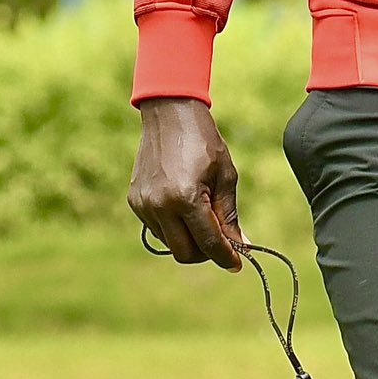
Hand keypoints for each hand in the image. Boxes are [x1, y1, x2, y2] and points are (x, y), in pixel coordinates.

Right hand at [129, 97, 244, 268]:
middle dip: (206, 254)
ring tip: (204, 219)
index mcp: (186, 198)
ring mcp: (143, 205)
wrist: (170, 114)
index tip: (238, 264)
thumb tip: (242, 245)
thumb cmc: (204, 142)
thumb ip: (230, 215)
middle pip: (185, 253)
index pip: (209, 243)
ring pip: (170, 244)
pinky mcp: (134, 201)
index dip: (226, 258)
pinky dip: (174, 228)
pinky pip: (156, 229)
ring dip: (189, 241)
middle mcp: (160, 206)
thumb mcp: (225, 177)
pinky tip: (184, 209)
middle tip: (221, 243)